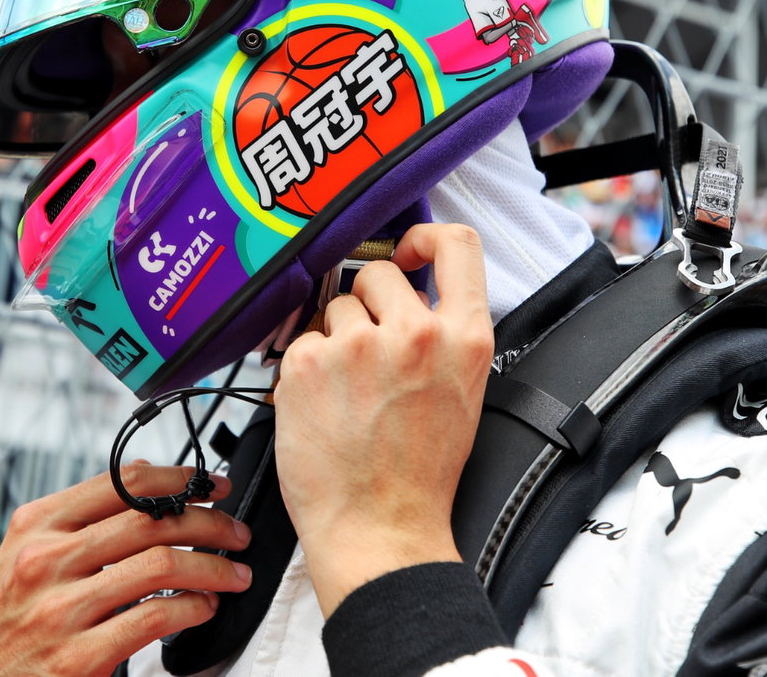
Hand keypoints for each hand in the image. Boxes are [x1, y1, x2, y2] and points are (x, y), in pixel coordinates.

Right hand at [0, 463, 252, 676]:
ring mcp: (58, 609)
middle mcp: (44, 560)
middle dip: (210, 522)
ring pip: (162, 564)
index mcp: (35, 525)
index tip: (209, 484)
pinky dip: (193, 608)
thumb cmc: (2, 626)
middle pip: (151, 519)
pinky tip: (203, 608)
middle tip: (234, 532)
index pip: (123, 481)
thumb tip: (146, 491)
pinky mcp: (76, 658)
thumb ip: (76, 525)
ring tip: (231, 574)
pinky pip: (155, 617)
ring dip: (213, 566)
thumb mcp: (22, 558)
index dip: (179, 477)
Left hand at [273, 223, 493, 617]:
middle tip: (364, 354)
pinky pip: (300, 341)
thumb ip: (442, 334)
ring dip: (332, 340)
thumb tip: (408, 289)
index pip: (456, 244)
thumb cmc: (417, 473)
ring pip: (332, 307)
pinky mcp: (309, 363)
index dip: (422, 236)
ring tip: (347, 394)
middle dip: (363, 304)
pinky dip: (304, 370)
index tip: (405, 252)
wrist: (380, 529)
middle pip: (376, 273)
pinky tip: (321, 407)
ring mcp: (359, 345)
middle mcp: (416, 333)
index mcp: (465, 339)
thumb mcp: (461, 392)